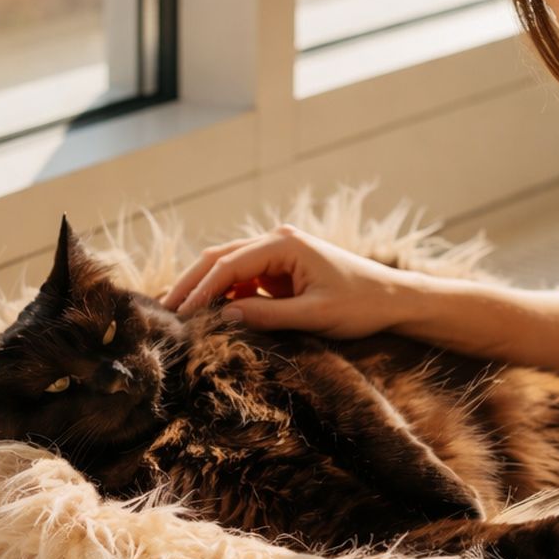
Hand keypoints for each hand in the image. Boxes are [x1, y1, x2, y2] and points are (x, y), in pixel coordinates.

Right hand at [158, 225, 413, 337]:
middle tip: (164, 310)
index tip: (180, 315)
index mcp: (284, 244)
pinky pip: (246, 280)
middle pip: (220, 258)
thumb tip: (221, 317)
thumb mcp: (314, 315)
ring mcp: (279, 254)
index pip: (228, 264)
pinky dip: (226, 295)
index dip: (200, 290)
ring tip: (178, 313)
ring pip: (229, 268)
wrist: (394, 300)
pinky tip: (210, 314)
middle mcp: (277, 241)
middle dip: (192, 283)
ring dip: (206, 289)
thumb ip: (267, 315)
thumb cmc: (361, 305)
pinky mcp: (283, 270)